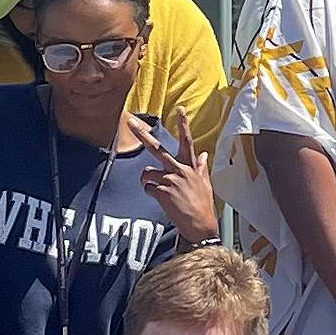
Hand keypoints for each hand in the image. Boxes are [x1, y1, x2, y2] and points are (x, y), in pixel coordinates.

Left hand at [137, 109, 217, 240]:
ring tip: (160, 191)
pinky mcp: (162, 191)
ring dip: (148, 181)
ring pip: (147, 173)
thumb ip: (201, 167)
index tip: (180, 109)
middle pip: (157, 148)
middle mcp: (179, 169)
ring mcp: (170, 179)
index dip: (183, 124)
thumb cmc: (203, 205)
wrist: (200, 226)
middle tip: (129, 122)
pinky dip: (151, 193)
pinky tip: (162, 200)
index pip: (187, 141)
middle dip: (142, 134)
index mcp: (190, 166)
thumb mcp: (205, 184)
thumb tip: (204, 153)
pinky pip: (148, 188)